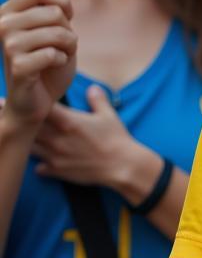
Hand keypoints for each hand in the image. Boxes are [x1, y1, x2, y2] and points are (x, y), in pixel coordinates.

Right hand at [0, 0, 75, 131]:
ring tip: (58, 56)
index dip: (64, 4)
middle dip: (69, 31)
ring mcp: (8, 45)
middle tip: (61, 46)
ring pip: (58, 32)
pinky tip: (52, 68)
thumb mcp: (50, 28)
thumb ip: (43, 2)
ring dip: (69, 47)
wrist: (36, 100)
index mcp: (7, 12)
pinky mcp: (17, 66)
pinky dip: (62, 62)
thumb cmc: (45, 62)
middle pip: (55, 13)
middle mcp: (2, 25)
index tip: (66, 20)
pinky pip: (54, 53)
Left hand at [31, 84, 153, 193]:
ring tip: (32, 138)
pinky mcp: (57, 170)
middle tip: (23, 119)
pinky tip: (46, 160)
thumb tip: (92, 88)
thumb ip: (98, 100)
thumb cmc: (116, 139)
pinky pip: (38, 167)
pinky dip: (40, 163)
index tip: (33, 101)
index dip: (34, 103)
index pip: (40, 107)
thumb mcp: (109, 115)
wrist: (122, 165)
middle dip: (24, 121)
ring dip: (29, 142)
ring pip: (28, 147)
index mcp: (68, 121)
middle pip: (27, 127)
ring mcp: (54, 155)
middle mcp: (56, 138)